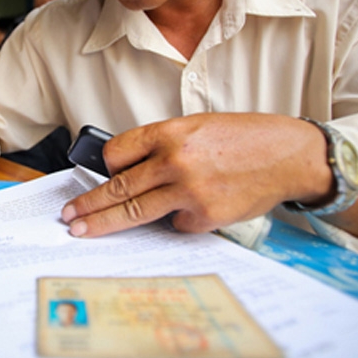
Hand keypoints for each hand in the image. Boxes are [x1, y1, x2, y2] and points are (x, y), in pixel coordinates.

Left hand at [61, 113, 331, 236]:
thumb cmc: (243, 138)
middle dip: (88, 204)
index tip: (97, 178)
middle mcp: (175, 161)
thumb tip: (128, 174)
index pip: (117, 152)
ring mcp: (188, 191)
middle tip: (69, 215)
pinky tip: (197, 206)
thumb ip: (162, 147)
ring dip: (103, 223)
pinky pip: (175, 224)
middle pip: (117, 188)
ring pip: (134, 212)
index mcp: (170, 132)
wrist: (288, 155)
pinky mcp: (204, 216)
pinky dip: (177, 219)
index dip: (104, 167)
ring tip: (82, 230)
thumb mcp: (197, 128)